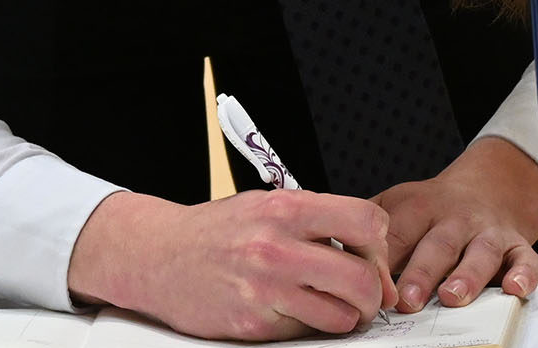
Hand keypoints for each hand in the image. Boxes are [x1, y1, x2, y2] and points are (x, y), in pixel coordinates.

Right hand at [68, 189, 395, 340]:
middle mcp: (276, 248)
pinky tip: (293, 310)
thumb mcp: (267, 205)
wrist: (159, 257)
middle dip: (373, 293)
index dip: (378, 243)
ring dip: (346, 316)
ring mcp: (265, 290)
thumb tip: (370, 248)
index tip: (371, 255)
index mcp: (285, 209)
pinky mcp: (253, 325)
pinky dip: (308, 326)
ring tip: (332, 305)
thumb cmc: (218, 231)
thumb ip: (317, 220)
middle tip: (366, 295)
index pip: (366, 222)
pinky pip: (306, 333)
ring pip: (342, 317)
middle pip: (362, 279)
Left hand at [373, 136, 537, 312]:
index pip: (398, 235)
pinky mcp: (517, 245)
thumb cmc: (432, 209)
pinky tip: (513, 288)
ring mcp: (487, 233)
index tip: (368, 285)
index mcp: (418, 208)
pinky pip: (525, 259)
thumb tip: (323, 249)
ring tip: (454, 297)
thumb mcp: (395, 205)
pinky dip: (523, 274)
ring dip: (468, 275)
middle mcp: (455, 219)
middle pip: (438, 245)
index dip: (383, 260)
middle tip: (408, 300)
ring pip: (481, 252)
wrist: (488, 186)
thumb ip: (365, 227)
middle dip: (423, 272)